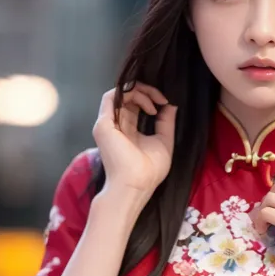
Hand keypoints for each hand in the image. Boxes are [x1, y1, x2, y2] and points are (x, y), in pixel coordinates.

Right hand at [92, 82, 177, 198]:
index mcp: (127, 130)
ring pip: (119, 94)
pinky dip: (128, 92)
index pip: (134, 105)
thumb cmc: (149, 171)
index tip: (165, 103)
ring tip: (155, 104)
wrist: (137, 184)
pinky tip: (146, 103)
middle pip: (126, 96)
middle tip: (161, 99)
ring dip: (140, 92)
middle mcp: (116, 125)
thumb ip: (166, 123)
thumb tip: (170, 105)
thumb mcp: (164, 142)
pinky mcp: (103, 124)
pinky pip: (111, 97)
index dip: (149, 97)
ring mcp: (107, 124)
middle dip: (146, 91)